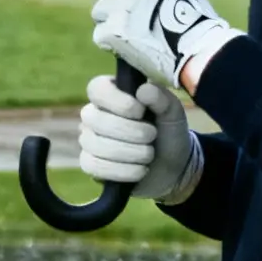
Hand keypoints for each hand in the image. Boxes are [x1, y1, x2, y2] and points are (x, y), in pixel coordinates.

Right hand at [79, 75, 201, 203]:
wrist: (173, 168)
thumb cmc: (169, 134)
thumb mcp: (173, 113)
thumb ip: (162, 98)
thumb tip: (143, 90)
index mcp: (111, 94)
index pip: (97, 89)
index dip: (117, 101)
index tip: (140, 111)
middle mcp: (94, 115)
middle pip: (96, 120)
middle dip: (131, 131)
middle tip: (152, 136)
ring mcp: (89, 140)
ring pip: (96, 145)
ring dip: (131, 152)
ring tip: (149, 154)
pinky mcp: (90, 164)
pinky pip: (95, 166)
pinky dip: (123, 171)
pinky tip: (140, 170)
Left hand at [89, 0, 242, 90]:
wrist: (198, 50)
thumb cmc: (192, 9)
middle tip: (136, 7)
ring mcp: (119, 8)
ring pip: (98, 10)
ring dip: (113, 18)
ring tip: (139, 26)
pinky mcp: (112, 33)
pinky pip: (100, 34)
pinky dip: (112, 40)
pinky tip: (133, 41)